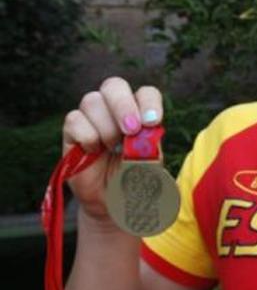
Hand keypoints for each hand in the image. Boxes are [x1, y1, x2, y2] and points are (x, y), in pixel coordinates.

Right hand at [61, 77, 163, 221]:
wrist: (112, 203)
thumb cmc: (134, 180)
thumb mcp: (150, 165)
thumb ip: (149, 146)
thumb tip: (144, 129)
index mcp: (140, 112)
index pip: (145, 93)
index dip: (149, 103)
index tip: (152, 122)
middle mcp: (115, 110)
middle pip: (114, 85)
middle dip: (123, 106)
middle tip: (130, 130)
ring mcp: (92, 118)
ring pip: (92, 101)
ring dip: (106, 127)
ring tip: (112, 147)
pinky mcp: (72, 131)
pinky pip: (74, 120)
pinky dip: (87, 136)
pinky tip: (93, 152)